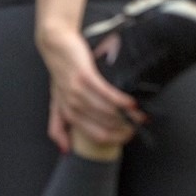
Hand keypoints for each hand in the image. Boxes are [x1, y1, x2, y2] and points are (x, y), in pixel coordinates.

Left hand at [37, 25, 143, 156]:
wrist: (55, 44)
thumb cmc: (60, 72)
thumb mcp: (56, 101)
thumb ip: (58, 125)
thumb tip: (65, 151)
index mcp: (67, 114)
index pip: (95, 136)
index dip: (115, 140)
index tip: (129, 136)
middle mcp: (71, 106)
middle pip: (104, 127)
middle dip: (125, 129)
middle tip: (139, 126)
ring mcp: (77, 91)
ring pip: (107, 112)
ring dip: (127, 116)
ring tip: (140, 115)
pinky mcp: (84, 76)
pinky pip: (106, 93)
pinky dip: (121, 100)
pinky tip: (131, 103)